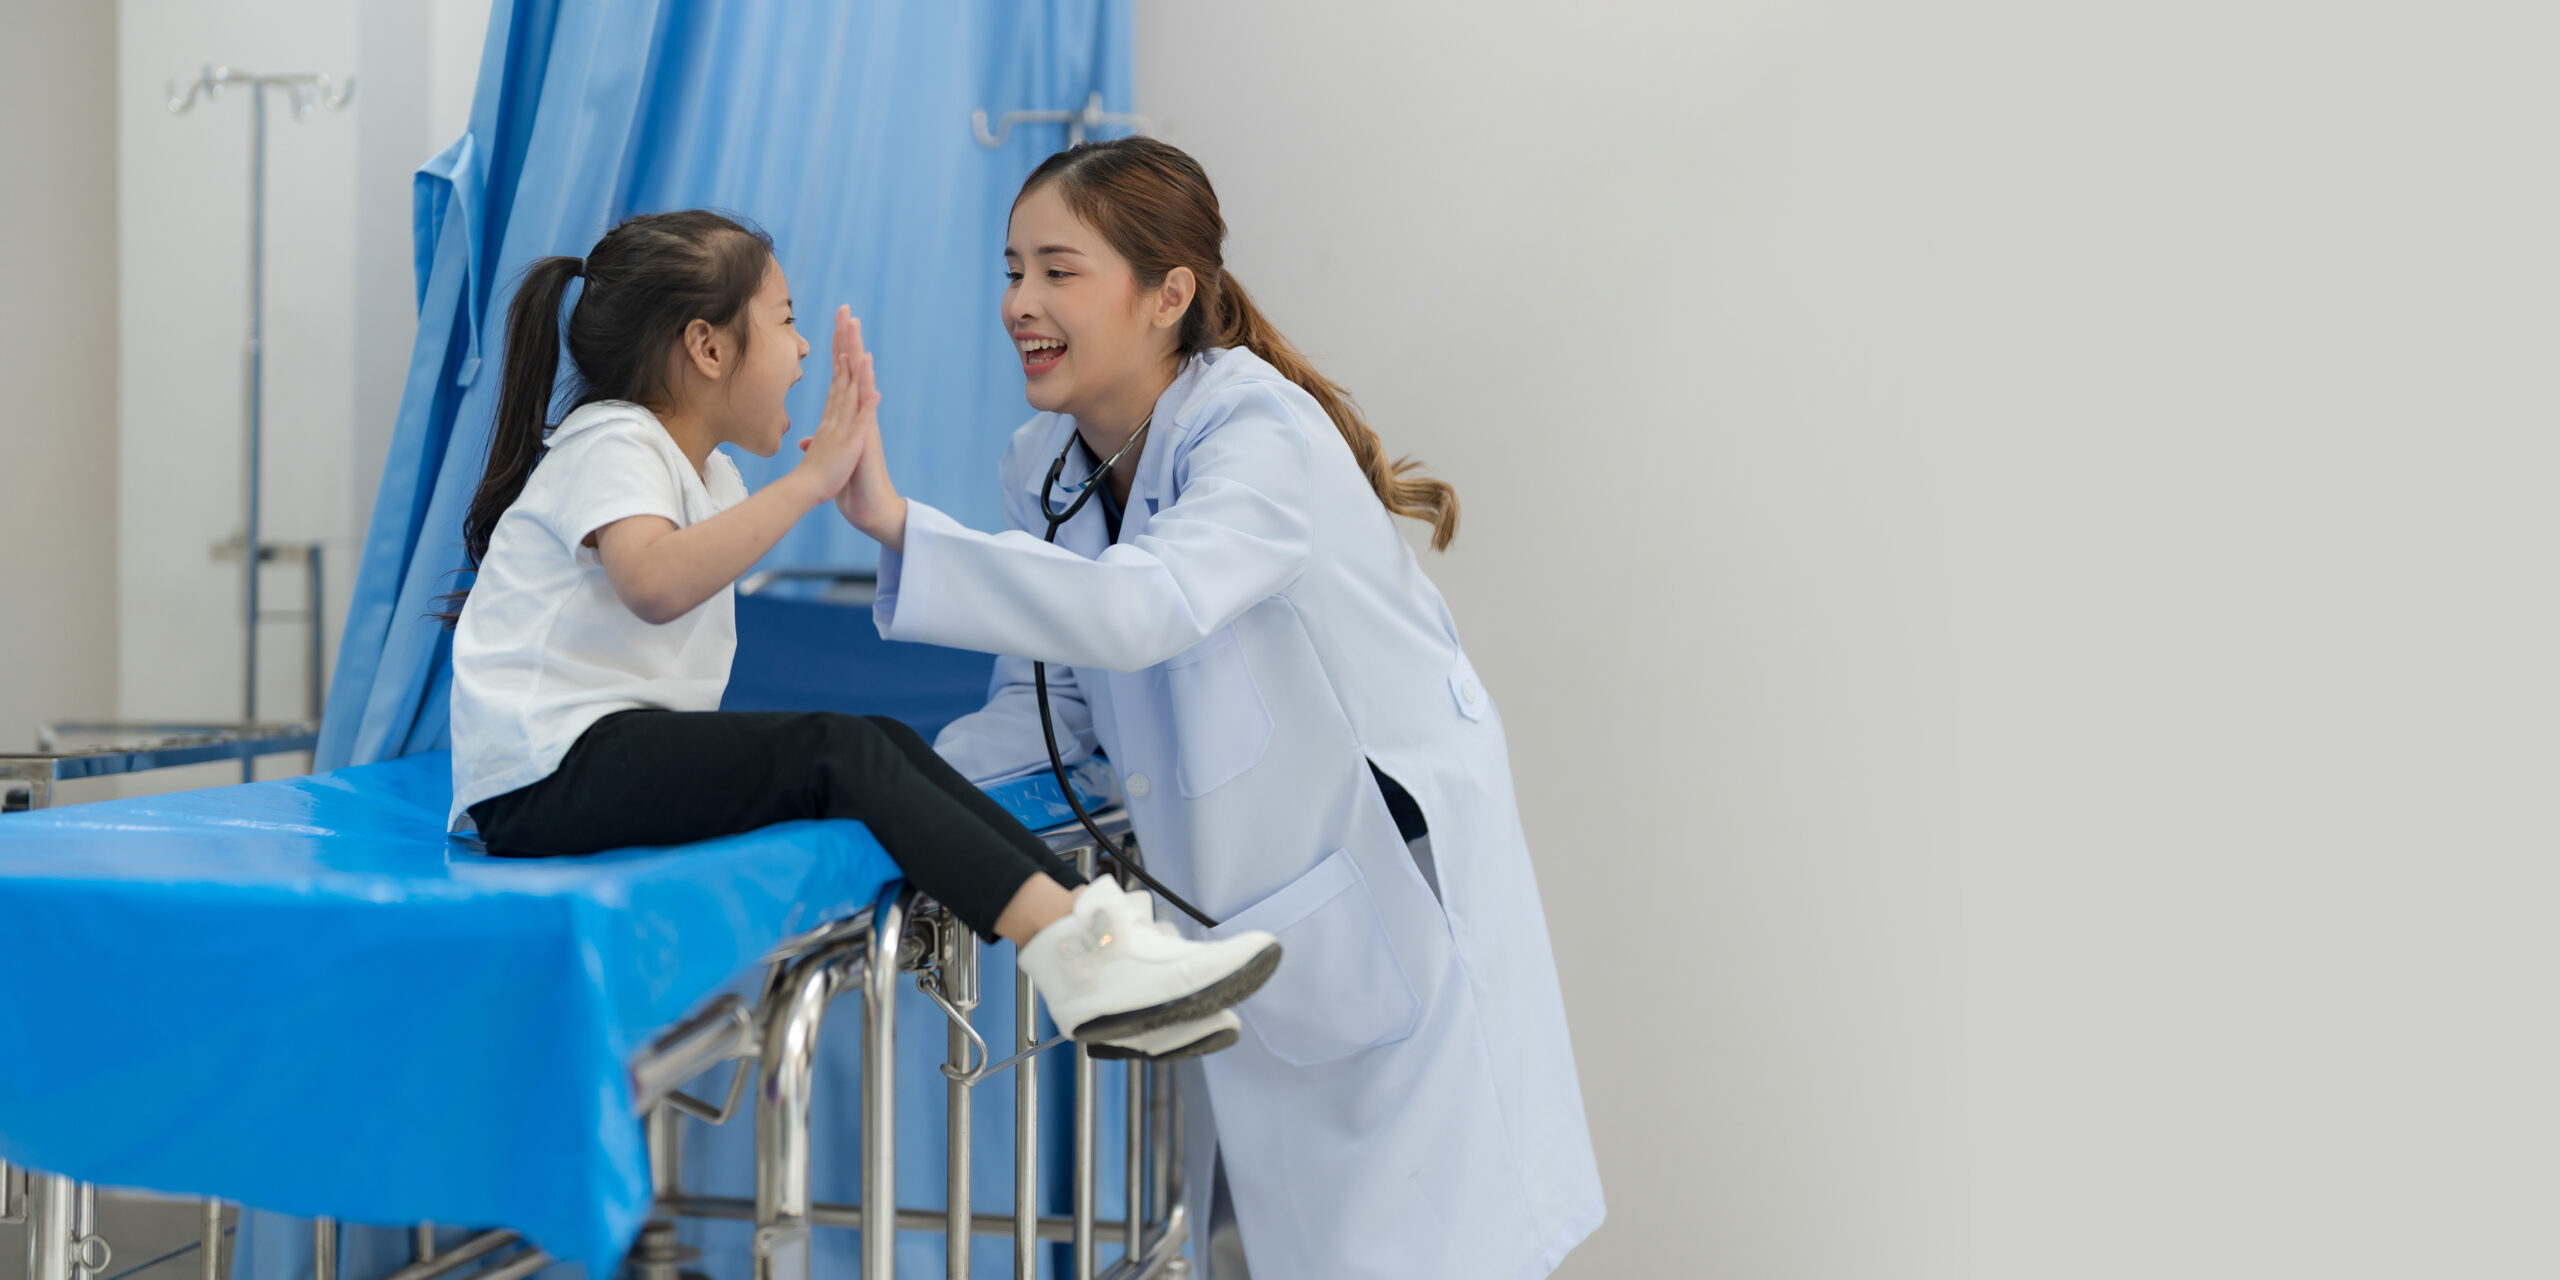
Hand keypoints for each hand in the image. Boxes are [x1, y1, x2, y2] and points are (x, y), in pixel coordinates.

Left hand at [800, 309, 907, 549]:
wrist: (868, 507)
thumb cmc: (847, 484)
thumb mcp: (827, 460)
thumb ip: (820, 445)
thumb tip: (807, 441)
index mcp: (844, 417)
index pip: (840, 377)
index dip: (837, 352)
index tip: (835, 327)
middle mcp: (856, 414)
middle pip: (851, 369)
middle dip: (848, 340)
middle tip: (847, 310)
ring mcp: (863, 422)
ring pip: (859, 379)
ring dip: (857, 352)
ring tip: (856, 326)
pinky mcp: (866, 434)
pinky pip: (866, 403)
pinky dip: (866, 383)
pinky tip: (866, 365)